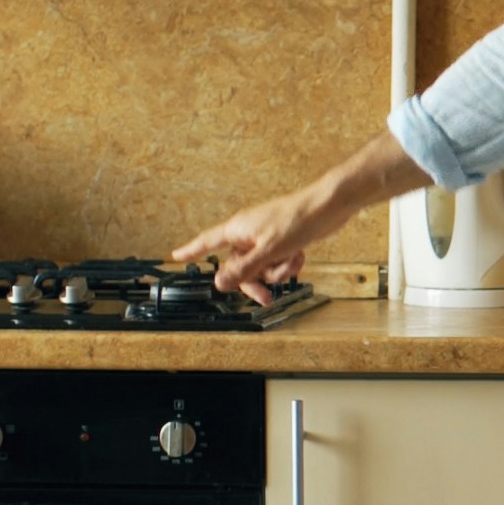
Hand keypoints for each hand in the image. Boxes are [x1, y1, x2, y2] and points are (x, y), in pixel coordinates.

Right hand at [173, 184, 346, 305]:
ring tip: (292, 260)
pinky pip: (277, 261)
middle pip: (239, 266)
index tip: (175, 255)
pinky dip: (288, 264)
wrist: (328, 206)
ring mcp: (265, 236)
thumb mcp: (268, 250)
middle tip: (266, 297)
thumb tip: (219, 282)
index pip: (207, 242)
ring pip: (261, 266)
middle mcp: (248, 233)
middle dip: (254, 281)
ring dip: (278, 271)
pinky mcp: (282, 240)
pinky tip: (299, 256)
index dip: (191, 250)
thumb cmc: (297, 220)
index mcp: (237, 229)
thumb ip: (244, 268)